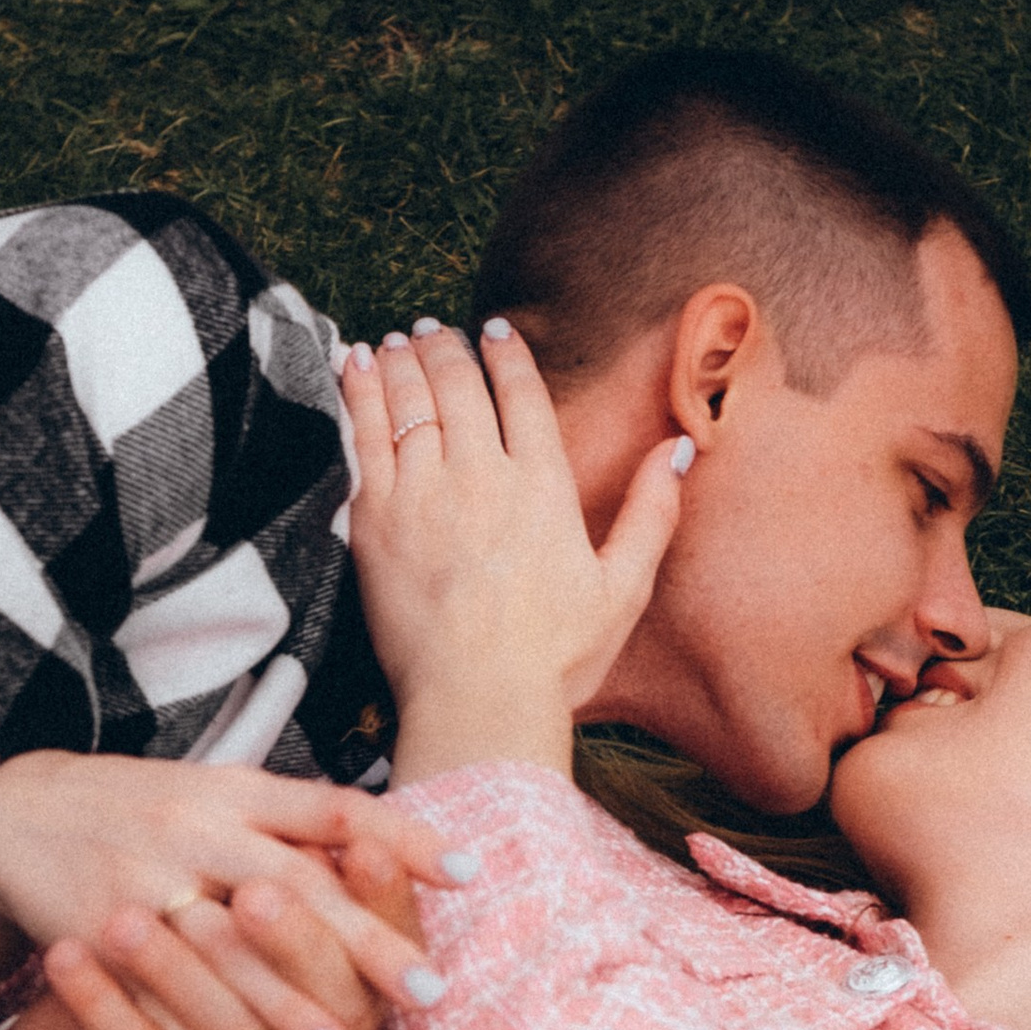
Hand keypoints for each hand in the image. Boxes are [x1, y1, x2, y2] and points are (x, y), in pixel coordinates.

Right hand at [0, 756, 458, 1029]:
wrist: (12, 808)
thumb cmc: (144, 808)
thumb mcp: (223, 792)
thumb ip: (308, 818)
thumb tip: (400, 848)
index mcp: (235, 795)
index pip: (333, 811)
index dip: (400, 840)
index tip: (470, 877)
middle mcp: (195, 832)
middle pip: (291, 888)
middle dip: (360, 946)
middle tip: (425, 996)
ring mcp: (142, 882)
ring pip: (224, 954)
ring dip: (282, 1011)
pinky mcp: (92, 932)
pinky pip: (147, 999)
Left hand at [341, 322, 690, 778]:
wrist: (477, 701)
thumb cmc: (554, 658)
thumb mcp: (623, 589)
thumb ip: (652, 514)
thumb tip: (677, 450)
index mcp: (544, 489)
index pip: (523, 397)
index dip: (507, 354)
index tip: (493, 329)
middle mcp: (482, 477)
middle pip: (459, 388)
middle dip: (445, 348)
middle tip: (433, 329)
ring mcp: (423, 495)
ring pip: (409, 402)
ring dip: (402, 361)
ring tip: (396, 339)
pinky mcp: (375, 522)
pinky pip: (363, 438)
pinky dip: (358, 394)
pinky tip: (353, 366)